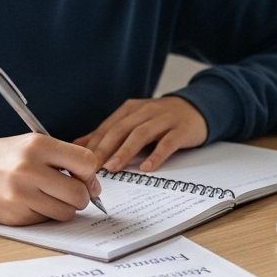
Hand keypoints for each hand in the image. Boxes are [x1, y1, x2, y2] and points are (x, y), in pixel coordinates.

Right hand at [0, 134, 102, 224]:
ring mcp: (21, 195)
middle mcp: (29, 169)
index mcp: (38, 145)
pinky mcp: (16, 216)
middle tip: (72, 192)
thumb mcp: (32, 145)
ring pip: (66, 212)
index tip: (84, 177)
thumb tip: (94, 186)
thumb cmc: (6, 158)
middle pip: (79, 193)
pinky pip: (47, 220)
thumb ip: (64, 159)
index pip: (86, 162)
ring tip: (49, 196)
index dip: (90, 173)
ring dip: (64, 207)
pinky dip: (45, 214)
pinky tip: (31, 202)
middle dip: (82, 196)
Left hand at [74, 96, 207, 173]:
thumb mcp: (134, 120)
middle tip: (91, 168)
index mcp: (131, 109)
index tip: (80, 162)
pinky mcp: (180, 130)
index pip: (108, 127)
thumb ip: (108, 132)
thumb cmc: (161, 119)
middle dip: (104, 149)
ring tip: (112, 168)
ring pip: (140, 134)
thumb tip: (80, 144)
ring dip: (125, 151)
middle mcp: (145, 111)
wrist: (197, 108)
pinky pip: (167, 143)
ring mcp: (164, 120)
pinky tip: (146, 168)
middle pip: (120, 130)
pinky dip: (156, 155)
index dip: (93, 144)